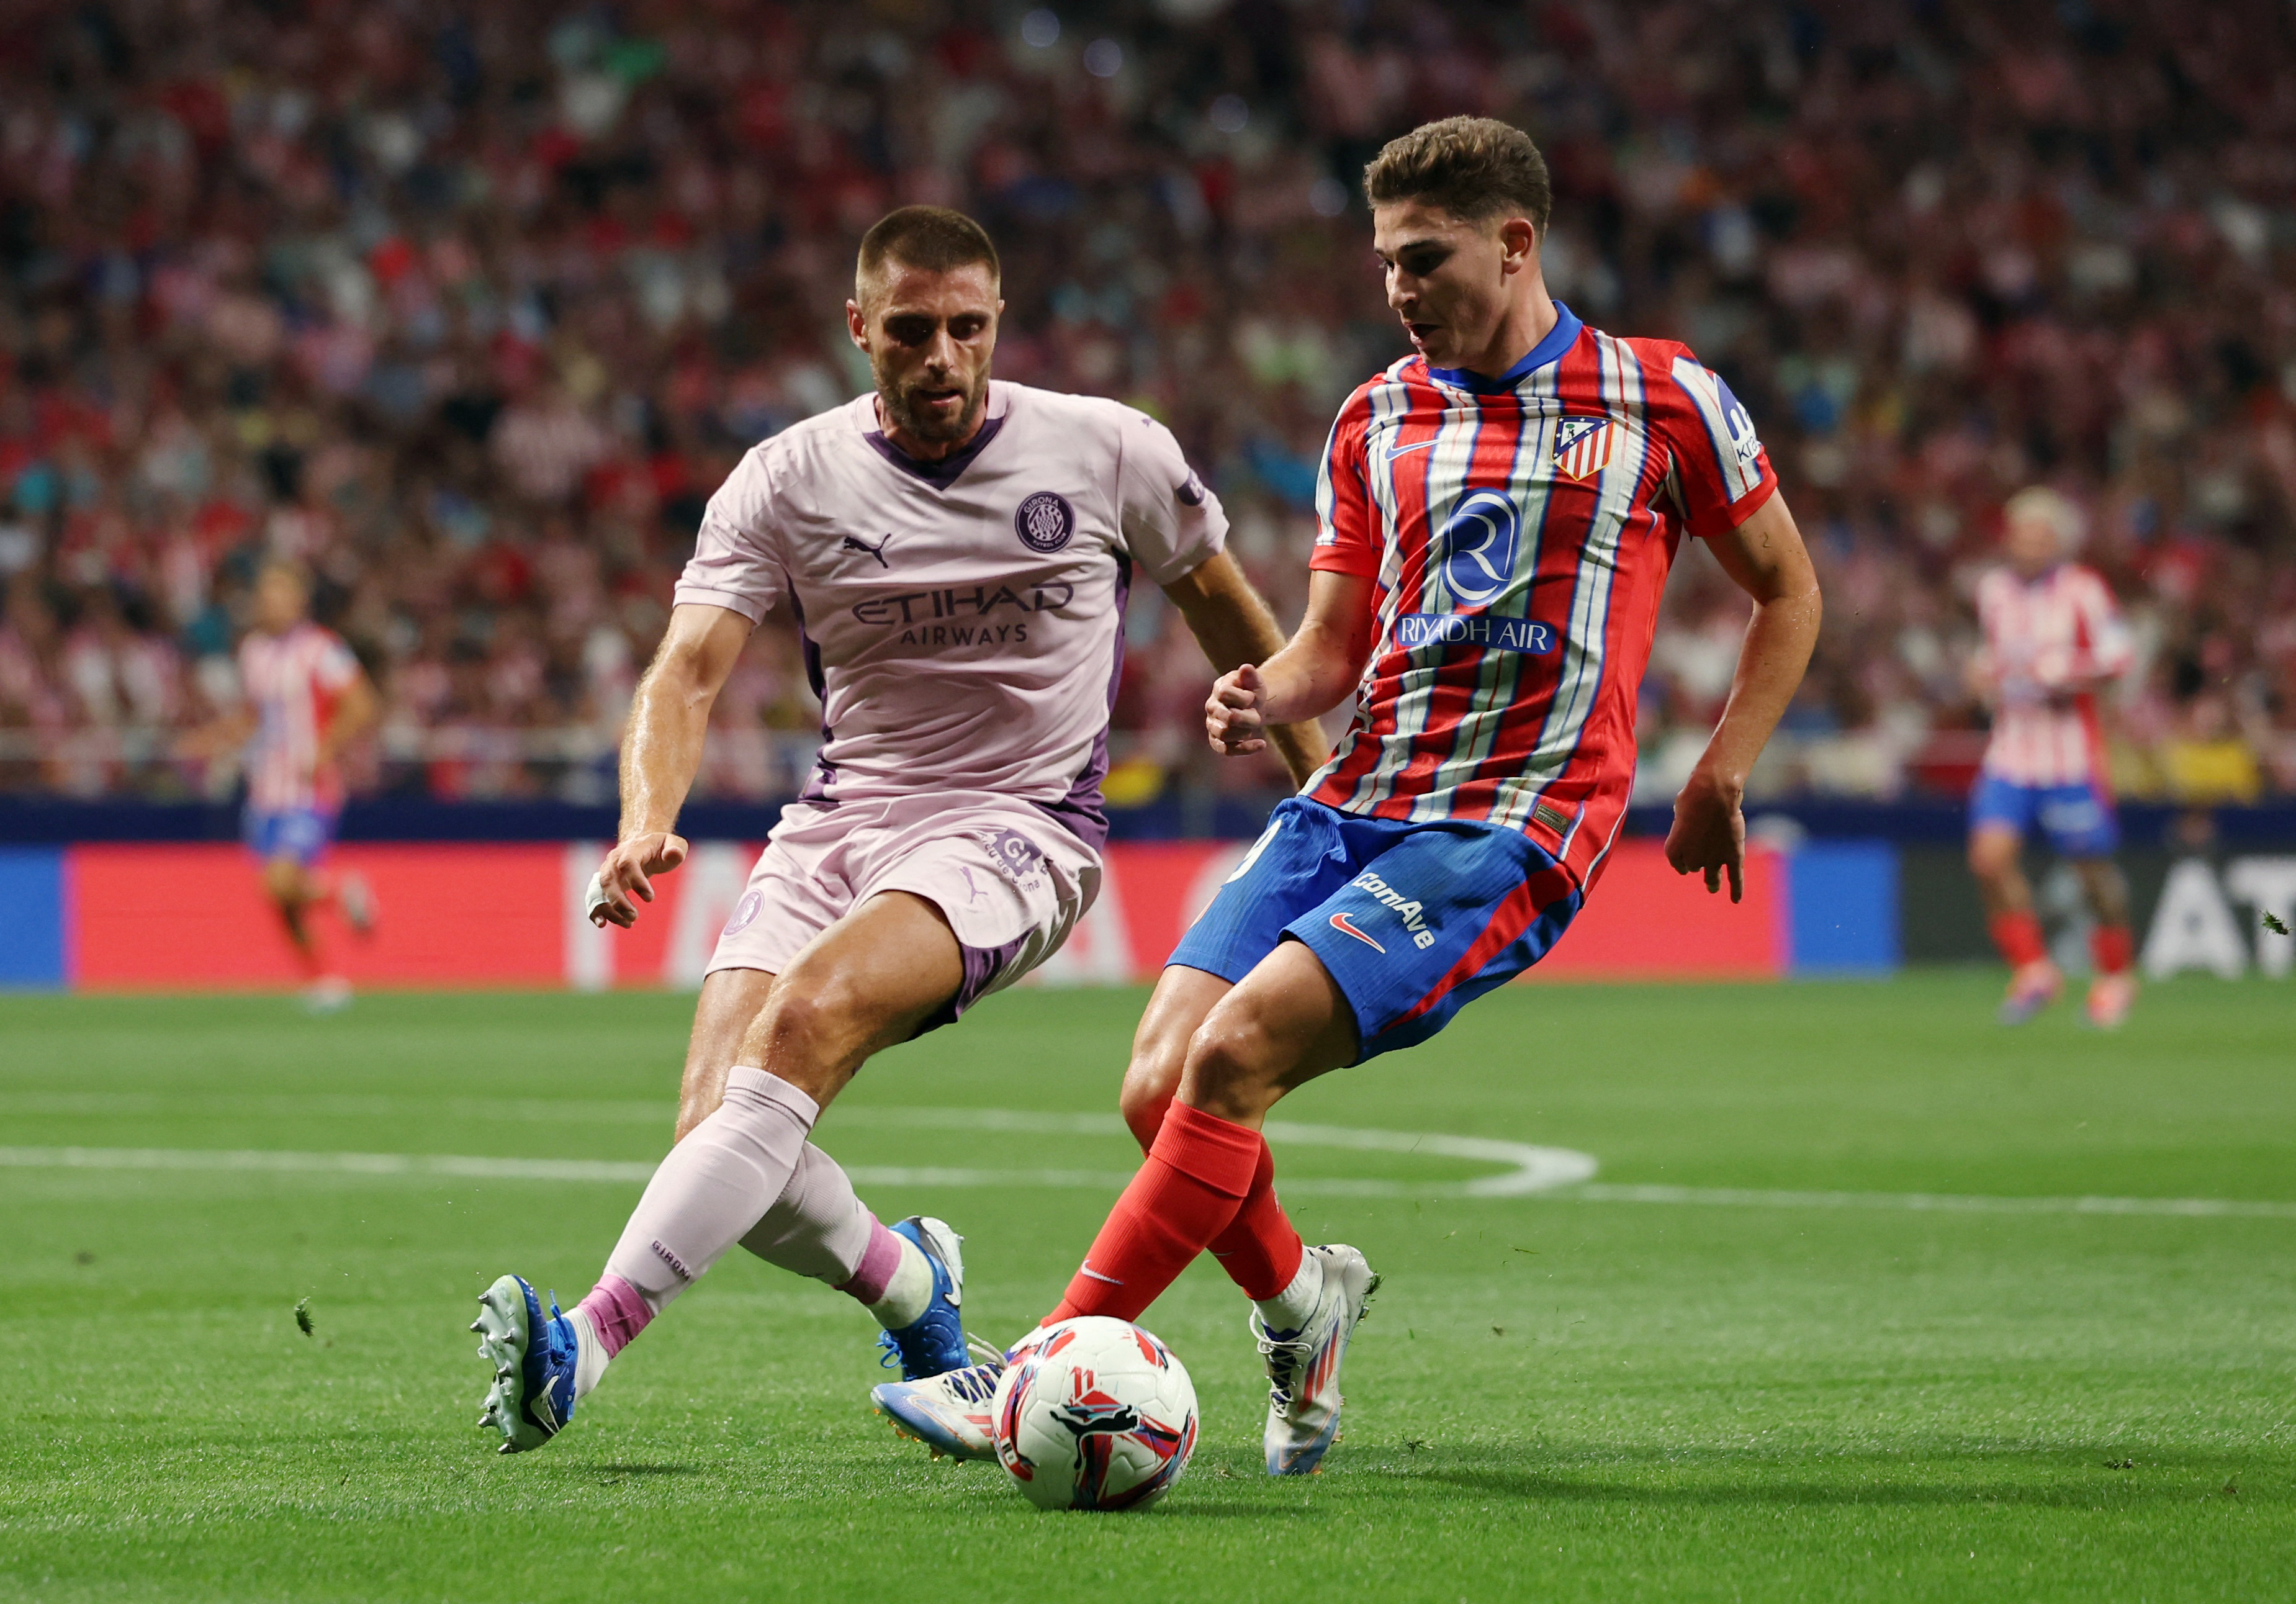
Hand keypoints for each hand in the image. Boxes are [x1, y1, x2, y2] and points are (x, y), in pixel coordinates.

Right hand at [589, 832, 689, 927]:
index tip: (650, 898)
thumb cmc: (661, 847)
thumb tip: (674, 854)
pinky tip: (602, 924)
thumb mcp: (674, 844)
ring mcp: (607, 871)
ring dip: (610, 909)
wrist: (643, 845)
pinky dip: (596, 910)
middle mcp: (614, 859)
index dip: (636, 880)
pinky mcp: (605, 884)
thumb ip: (676, 849)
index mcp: (632, 849)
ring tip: (628, 924)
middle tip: (634, 917)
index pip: (628, 863)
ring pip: (601, 890)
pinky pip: (595, 897)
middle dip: (619, 900)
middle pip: (609, 879)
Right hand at [1206, 664, 1267, 757]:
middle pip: (1227, 717)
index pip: (1225, 693)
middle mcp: (1212, 707)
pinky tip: (1262, 744)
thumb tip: (1246, 668)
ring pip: (1225, 734)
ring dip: (1245, 732)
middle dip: (1248, 718)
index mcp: (1219, 689)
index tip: (1252, 698)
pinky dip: (1245, 749)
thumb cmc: (1251, 691)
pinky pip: (1226, 750)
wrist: (1250, 706)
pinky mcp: (1216, 740)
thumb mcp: (1255, 682)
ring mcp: (1212, 725)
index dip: (1242, 698)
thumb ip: (1251, 676)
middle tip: (1258, 716)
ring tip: (1255, 726)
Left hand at [1664, 767, 1745, 902]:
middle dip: (1698, 860)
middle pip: (1694, 866)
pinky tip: (1736, 900)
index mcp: (1673, 849)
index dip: (1682, 861)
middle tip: (1703, 855)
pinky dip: (1736, 890)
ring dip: (1712, 883)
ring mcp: (1713, 859)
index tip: (1684, 861)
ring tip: (1711, 887)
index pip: (1677, 862)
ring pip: (1712, 877)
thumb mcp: (1680, 810)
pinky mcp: (1733, 856)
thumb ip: (1686, 823)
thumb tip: (1693, 824)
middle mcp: (1691, 859)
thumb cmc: (1693, 798)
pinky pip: (1735, 878)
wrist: (1713, 796)